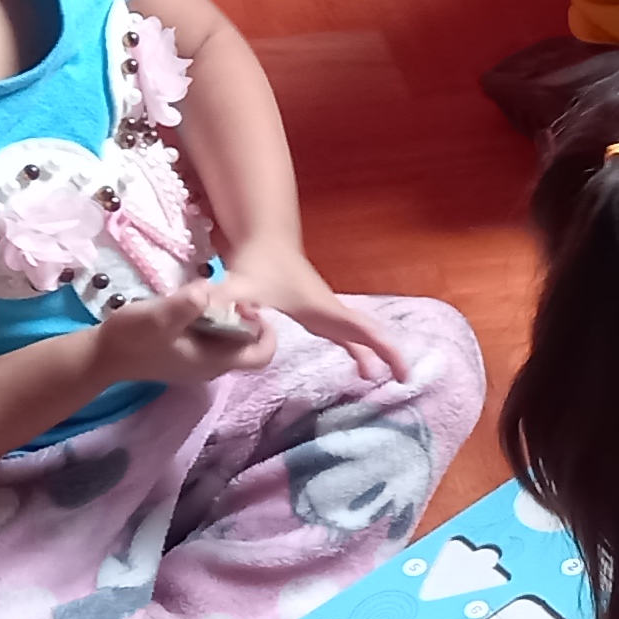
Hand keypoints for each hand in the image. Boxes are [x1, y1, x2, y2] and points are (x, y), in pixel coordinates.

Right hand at [93, 284, 281, 386]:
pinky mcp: (185, 354)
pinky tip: (196, 304)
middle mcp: (212, 366)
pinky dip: (213, 322)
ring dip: (229, 319)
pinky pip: (211, 339)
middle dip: (248, 321)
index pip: (262, 355)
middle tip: (232, 295)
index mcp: (215, 361)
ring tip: (215, 296)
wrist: (103, 355)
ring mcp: (198, 362)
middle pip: (248, 346)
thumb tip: (207, 291)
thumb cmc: (133, 337)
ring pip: (229, 341)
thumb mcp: (158, 317)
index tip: (252, 306)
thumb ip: (185, 306)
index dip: (268, 332)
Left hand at [212, 249, 422, 387]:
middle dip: (389, 354)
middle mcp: (332, 309)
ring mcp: (327, 310)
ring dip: (373, 353)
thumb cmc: (257, 260)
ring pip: (359, 334)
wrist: (264, 239)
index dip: (386, 351)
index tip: (402, 373)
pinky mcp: (319, 312)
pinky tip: (360, 366)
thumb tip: (215, 309)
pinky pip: (345, 334)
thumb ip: (226, 297)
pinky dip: (357, 348)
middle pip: (369, 333)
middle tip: (404, 379)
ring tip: (379, 380)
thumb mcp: (239, 282)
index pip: (363, 331)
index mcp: (324, 308)